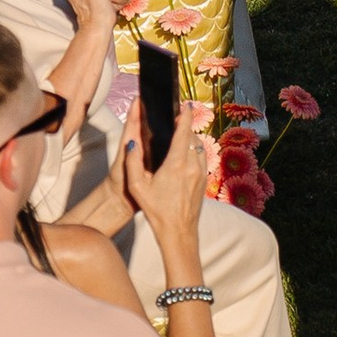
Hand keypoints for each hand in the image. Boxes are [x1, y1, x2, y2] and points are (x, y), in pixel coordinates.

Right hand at [125, 106, 207, 259]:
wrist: (179, 231)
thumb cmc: (157, 211)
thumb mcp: (137, 188)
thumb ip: (132, 163)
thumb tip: (132, 142)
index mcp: (176, 164)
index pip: (184, 131)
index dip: (185, 115)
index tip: (185, 104)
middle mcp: (192, 165)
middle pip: (192, 136)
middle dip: (185, 126)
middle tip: (176, 120)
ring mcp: (201, 173)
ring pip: (198, 147)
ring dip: (190, 140)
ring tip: (178, 137)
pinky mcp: (204, 180)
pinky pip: (201, 158)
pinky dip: (194, 151)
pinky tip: (183, 156)